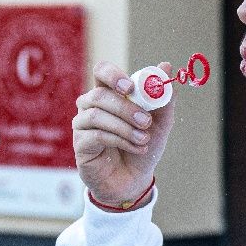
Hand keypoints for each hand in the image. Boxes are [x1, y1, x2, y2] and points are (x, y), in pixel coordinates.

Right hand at [72, 61, 177, 206]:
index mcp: (109, 93)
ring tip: (144, 139)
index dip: (113, 75)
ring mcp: (82, 125)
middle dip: (125, 108)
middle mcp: (91, 106)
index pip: (101, 71)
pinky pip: (96, 136)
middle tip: (146, 121)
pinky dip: (120, 141)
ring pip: (96, 115)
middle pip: (99, 95)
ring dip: (124, 126)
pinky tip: (137, 148)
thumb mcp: (160, 122)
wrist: (135, 179)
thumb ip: (163, 96)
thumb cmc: (143, 146)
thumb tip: (165, 66)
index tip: (130, 88)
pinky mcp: (80, 145)